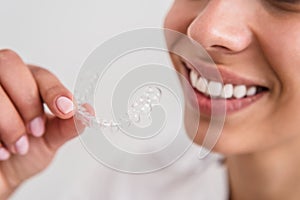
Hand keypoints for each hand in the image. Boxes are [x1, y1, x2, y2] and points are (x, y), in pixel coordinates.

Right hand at [0, 49, 83, 198]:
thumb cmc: (23, 154)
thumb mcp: (49, 140)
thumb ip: (66, 126)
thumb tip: (87, 112)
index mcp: (28, 84)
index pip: (40, 74)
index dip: (53, 90)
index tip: (65, 110)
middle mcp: (2, 80)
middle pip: (10, 66)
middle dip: (27, 102)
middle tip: (35, 131)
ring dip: (8, 120)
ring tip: (18, 146)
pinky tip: (0, 150)